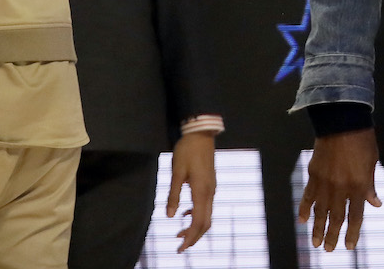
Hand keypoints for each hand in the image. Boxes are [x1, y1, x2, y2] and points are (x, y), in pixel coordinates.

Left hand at [167, 131, 215, 251]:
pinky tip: (185, 215)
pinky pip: (206, 206)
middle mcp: (210, 193)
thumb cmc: (187, 151)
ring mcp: (212, 189)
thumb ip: (174, 195)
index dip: (190, 237)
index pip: (198, 221)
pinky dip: (197, 216)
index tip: (180, 249)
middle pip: (206, 222)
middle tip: (179, 247)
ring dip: (195, 227)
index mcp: (201, 191)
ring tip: (179, 233)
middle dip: (194, 237)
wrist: (201, 135)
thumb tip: (171, 217)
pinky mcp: (210, 185)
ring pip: (207, 215)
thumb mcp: (176, 172)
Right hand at [297, 129, 381, 251]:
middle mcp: (340, 187)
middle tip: (328, 249)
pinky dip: (305, 208)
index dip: (352, 233)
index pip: (355, 216)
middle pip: (335, 217)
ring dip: (317, 228)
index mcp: (358, 185)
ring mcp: (325, 182)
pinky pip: (308, 195)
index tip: (349, 246)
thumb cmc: (362, 140)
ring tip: (314, 242)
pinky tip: (303, 220)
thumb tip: (375, 204)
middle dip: (332, 235)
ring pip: (319, 211)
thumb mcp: (372, 163)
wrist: (343, 120)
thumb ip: (370, 186)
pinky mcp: (313, 174)